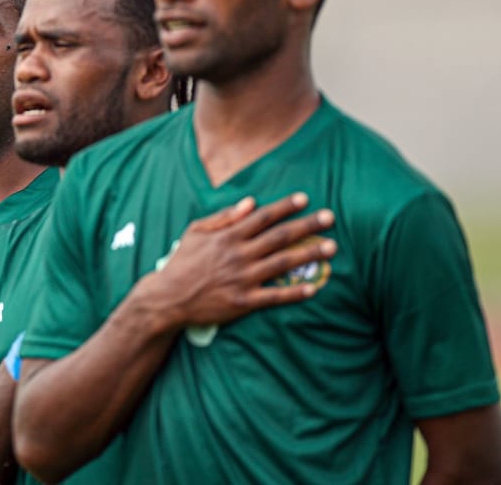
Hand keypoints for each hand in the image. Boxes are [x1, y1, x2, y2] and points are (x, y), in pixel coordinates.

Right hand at [134, 193, 336, 332]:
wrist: (168, 297)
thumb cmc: (182, 262)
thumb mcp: (195, 231)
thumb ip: (223, 217)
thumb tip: (250, 203)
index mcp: (228, 236)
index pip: (262, 216)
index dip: (285, 206)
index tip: (305, 198)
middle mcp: (238, 255)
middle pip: (279, 236)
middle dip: (307, 225)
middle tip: (330, 217)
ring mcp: (243, 279)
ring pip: (283, 263)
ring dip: (309, 254)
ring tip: (332, 248)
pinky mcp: (244, 301)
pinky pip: (275, 296)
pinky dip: (295, 292)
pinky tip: (314, 287)